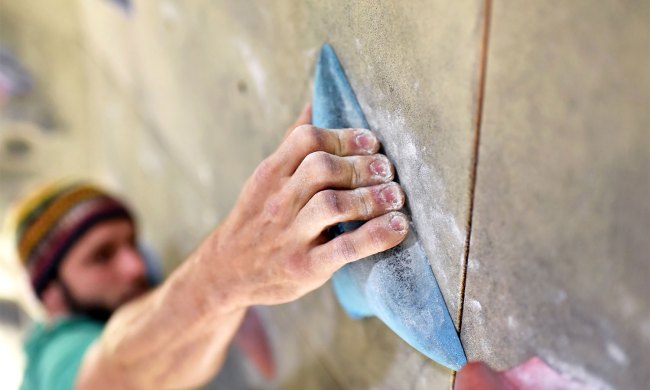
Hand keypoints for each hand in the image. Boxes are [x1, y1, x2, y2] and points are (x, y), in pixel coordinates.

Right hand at [207, 103, 408, 306]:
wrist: (228, 272)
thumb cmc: (257, 219)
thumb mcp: (265, 179)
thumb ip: (292, 144)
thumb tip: (315, 102)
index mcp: (270, 174)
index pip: (306, 140)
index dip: (345, 137)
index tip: (372, 143)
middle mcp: (278, 202)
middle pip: (322, 168)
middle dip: (362, 166)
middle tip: (389, 171)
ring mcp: (290, 236)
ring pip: (333, 205)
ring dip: (372, 197)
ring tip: (396, 196)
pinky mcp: (305, 267)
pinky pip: (345, 248)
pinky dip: (376, 235)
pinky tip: (397, 227)